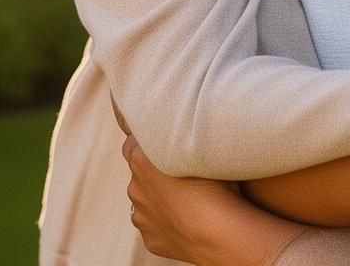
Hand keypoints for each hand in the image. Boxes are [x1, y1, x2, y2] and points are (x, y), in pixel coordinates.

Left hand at [114, 101, 303, 265]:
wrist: (217, 232)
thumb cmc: (217, 181)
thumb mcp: (203, 142)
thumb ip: (185, 129)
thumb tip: (186, 109)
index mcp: (140, 158)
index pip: (131, 135)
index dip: (143, 131)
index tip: (153, 126)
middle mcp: (134, 186)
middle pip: (140, 169)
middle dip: (156, 166)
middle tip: (184, 167)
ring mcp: (141, 215)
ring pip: (148, 199)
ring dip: (163, 196)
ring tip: (193, 196)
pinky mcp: (151, 238)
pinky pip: (158, 225)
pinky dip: (170, 221)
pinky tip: (191, 218)